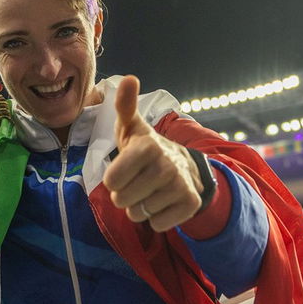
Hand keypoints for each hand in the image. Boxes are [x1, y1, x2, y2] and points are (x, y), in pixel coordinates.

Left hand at [102, 75, 203, 231]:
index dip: (113, 179)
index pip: (111, 181)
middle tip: (137, 181)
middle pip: (122, 201)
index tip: (126, 169)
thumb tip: (129, 78)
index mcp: (148, 146)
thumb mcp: (133, 127)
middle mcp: (166, 165)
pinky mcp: (190, 204)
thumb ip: (124, 105)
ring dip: (140, 207)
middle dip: (125, 195)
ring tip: (150, 190)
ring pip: (139, 214)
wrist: (184, 167)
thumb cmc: (146, 149)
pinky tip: (163, 201)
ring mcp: (180, 185)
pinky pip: (157, 225)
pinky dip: (156, 218)